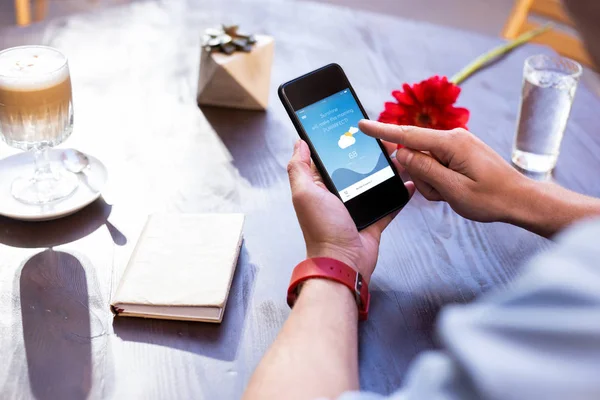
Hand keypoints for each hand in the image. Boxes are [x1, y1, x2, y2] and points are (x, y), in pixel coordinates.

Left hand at [287, 139, 414, 281]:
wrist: (344, 262)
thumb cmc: (322, 229)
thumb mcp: (304, 193)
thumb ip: (299, 167)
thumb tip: (299, 142)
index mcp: (319, 186)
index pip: (329, 158)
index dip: (339, 143)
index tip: (354, 127)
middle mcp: (337, 195)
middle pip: (355, 167)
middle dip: (368, 153)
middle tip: (384, 140)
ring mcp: (357, 206)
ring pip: (374, 181)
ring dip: (387, 170)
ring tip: (400, 155)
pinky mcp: (374, 218)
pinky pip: (389, 201)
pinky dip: (400, 193)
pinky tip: (408, 181)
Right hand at [359, 120, 527, 223]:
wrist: (520, 200)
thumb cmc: (492, 198)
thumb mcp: (453, 189)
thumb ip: (424, 170)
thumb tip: (401, 153)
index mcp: (451, 143)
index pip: (408, 136)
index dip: (381, 132)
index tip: (361, 125)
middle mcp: (453, 138)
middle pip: (416, 153)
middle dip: (420, 175)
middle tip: (441, 192)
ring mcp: (456, 144)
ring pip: (425, 162)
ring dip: (431, 181)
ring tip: (451, 193)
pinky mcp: (458, 152)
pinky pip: (436, 163)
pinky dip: (438, 179)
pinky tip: (453, 189)